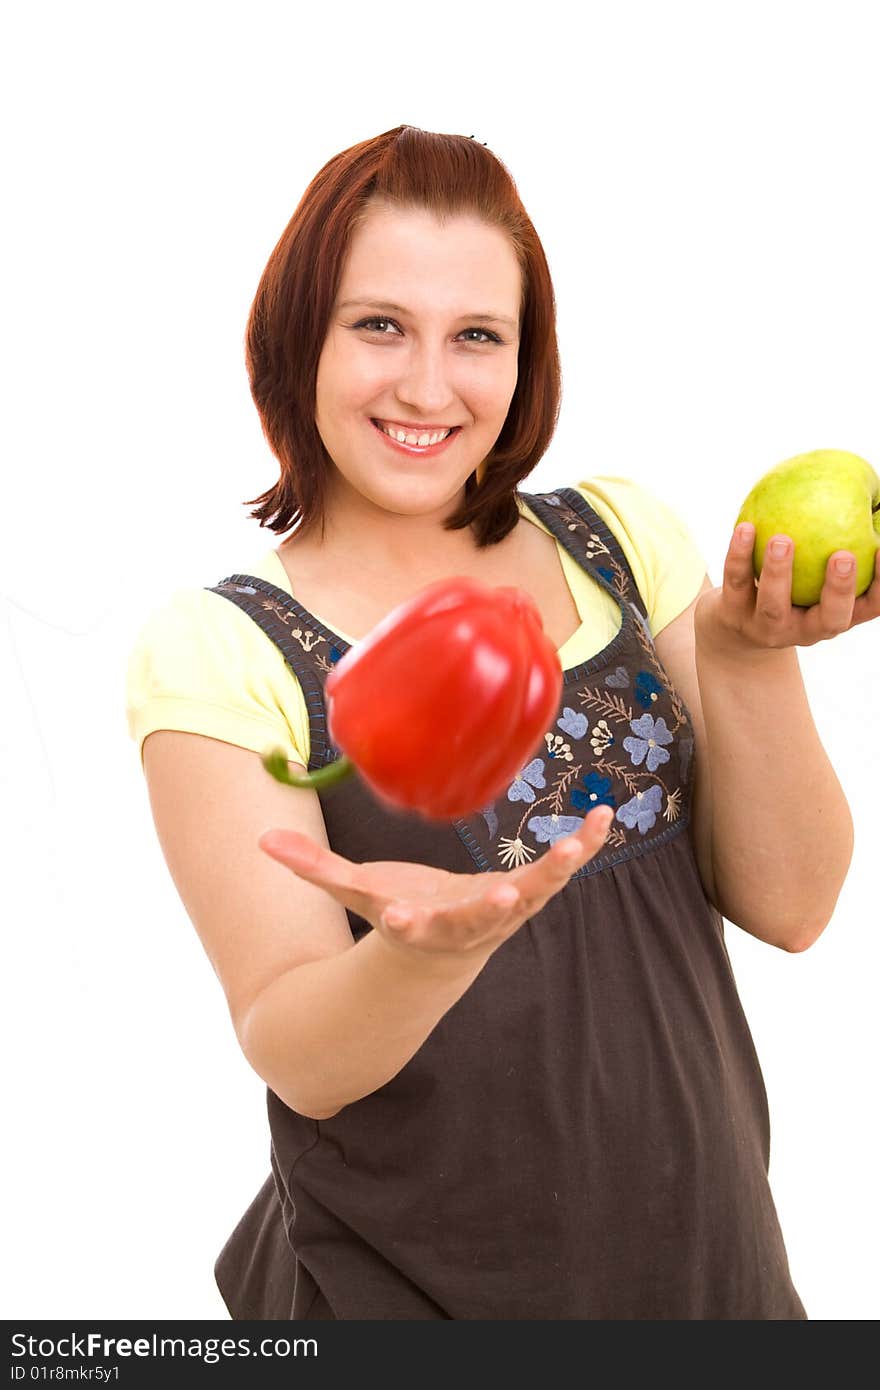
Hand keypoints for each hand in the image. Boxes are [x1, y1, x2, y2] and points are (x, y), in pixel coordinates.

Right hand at [258, 806, 612, 961]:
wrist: (442, 955)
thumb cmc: (397, 914)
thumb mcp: (353, 893)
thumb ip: (312, 869)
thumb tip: (261, 842)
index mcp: (416, 926)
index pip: (408, 928)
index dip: (405, 923)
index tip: (399, 917)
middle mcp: (464, 927)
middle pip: (479, 922)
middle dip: (490, 912)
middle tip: (505, 899)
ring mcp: (502, 916)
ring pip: (533, 899)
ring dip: (555, 873)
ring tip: (577, 844)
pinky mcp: (529, 897)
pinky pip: (559, 873)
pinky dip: (582, 848)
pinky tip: (603, 818)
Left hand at [695, 523, 879, 654]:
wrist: (736, 623)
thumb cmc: (793, 586)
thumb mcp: (818, 572)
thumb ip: (838, 540)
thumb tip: (871, 493)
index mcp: (835, 616)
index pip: (870, 605)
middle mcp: (807, 629)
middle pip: (829, 618)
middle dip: (839, 589)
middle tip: (842, 556)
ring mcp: (769, 628)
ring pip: (774, 606)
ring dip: (779, 573)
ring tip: (782, 540)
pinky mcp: (734, 616)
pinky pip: (737, 583)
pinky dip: (740, 555)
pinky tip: (746, 527)